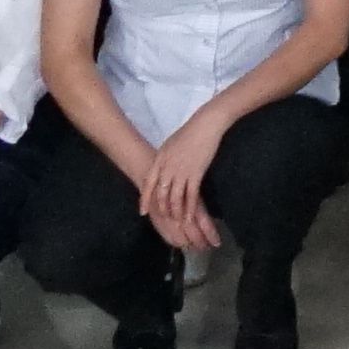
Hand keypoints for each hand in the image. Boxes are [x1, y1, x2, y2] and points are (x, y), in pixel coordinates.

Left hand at [144, 117, 227, 250]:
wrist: (205, 125)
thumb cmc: (188, 133)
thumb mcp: (169, 145)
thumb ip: (163, 160)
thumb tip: (160, 172)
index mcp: (160, 160)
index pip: (148, 184)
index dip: (145, 200)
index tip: (143, 212)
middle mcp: (168, 168)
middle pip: (161, 194)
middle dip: (162, 209)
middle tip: (166, 219)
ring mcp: (181, 171)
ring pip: (175, 198)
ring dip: (176, 212)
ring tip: (177, 223)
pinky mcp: (196, 174)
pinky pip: (190, 196)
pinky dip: (189, 209)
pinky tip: (189, 218)